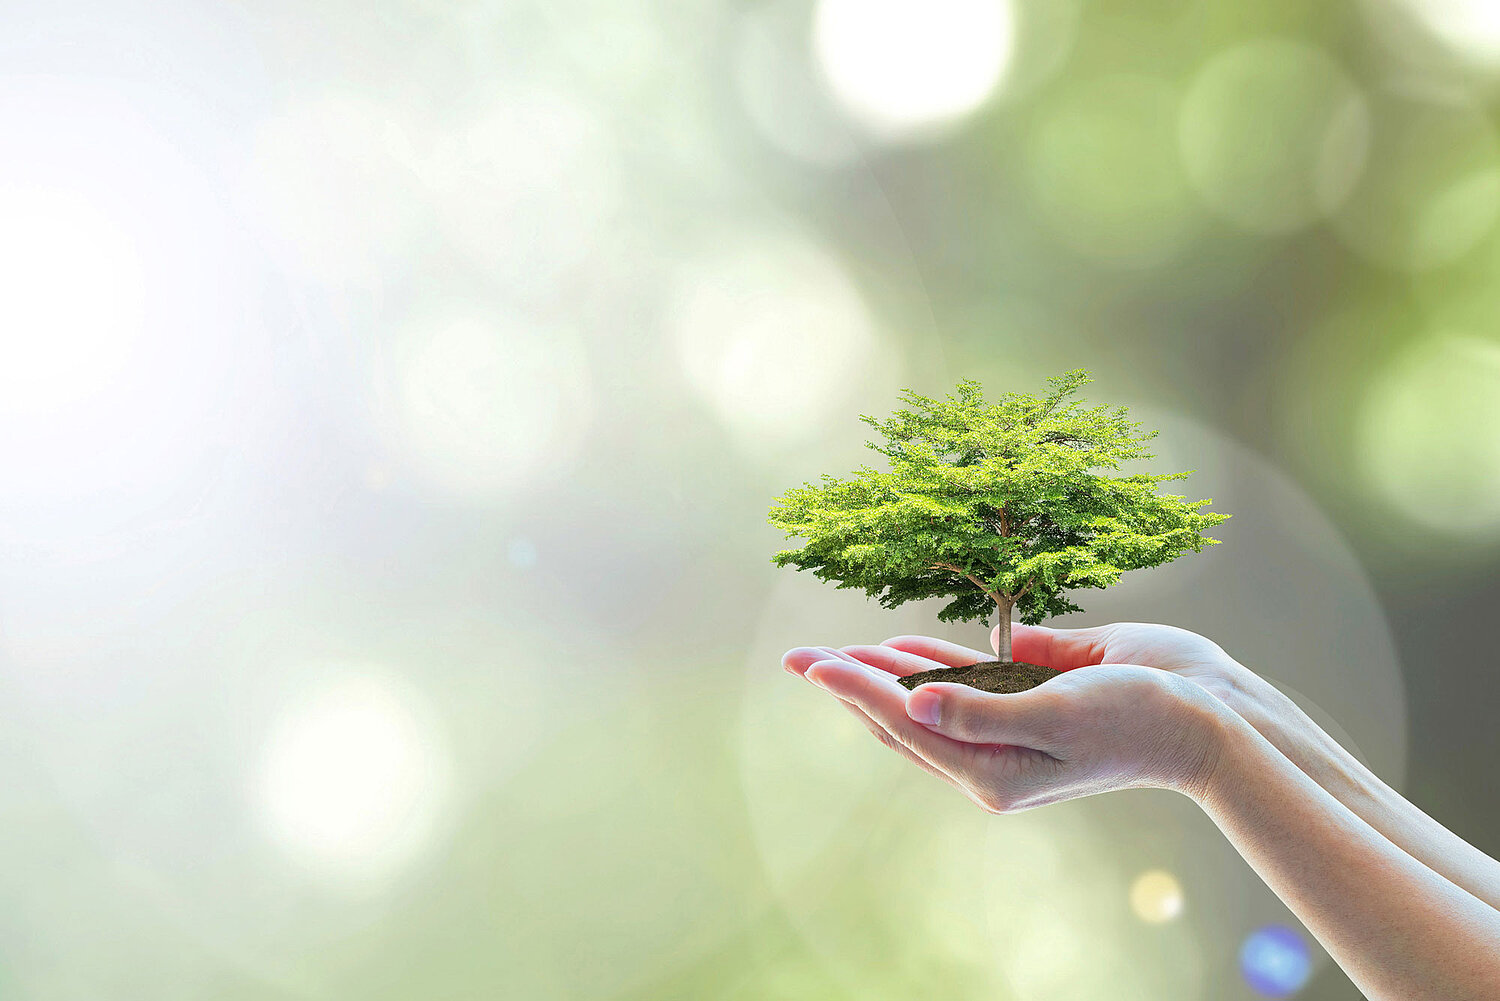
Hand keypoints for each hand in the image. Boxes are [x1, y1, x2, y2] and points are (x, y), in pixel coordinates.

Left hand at [781, 644, 1227, 811]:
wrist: (1210, 717)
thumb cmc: (1138, 720)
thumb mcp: (1057, 718)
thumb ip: (984, 712)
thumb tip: (915, 704)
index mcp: (992, 770)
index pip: (905, 723)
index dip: (854, 689)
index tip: (812, 661)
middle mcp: (993, 751)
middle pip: (903, 715)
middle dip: (851, 683)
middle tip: (800, 658)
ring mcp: (1010, 722)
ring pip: (930, 696)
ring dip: (884, 670)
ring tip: (838, 650)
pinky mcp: (1032, 693)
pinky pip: (968, 678)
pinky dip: (933, 662)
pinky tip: (902, 647)